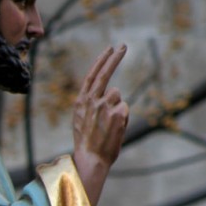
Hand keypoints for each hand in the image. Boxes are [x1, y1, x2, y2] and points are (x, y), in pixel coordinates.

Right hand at [72, 45, 129, 205]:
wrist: (90, 159)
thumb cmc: (88, 142)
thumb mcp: (83, 120)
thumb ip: (94, 103)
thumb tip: (112, 91)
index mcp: (80, 102)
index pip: (91, 76)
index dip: (101, 61)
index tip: (109, 49)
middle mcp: (91, 100)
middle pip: (105, 74)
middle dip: (114, 58)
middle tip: (123, 46)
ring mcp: (105, 106)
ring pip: (117, 96)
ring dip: (117, 107)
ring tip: (108, 125)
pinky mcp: (118, 113)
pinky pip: (125, 109)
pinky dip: (122, 118)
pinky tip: (114, 130)